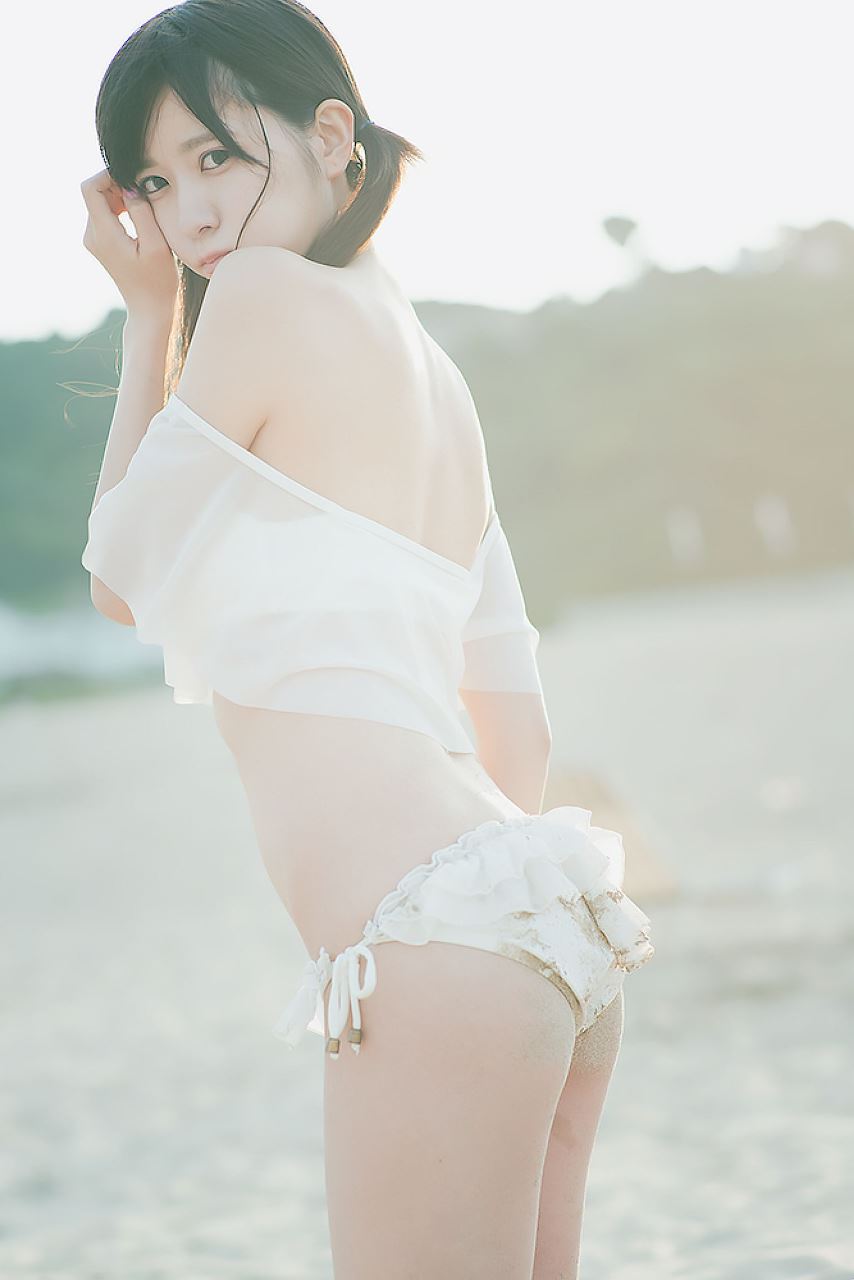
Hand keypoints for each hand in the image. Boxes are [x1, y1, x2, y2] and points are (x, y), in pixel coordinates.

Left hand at [80, 168, 178, 320]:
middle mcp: (92, 235)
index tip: (132, 179)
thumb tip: (130, 187)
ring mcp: (94, 240)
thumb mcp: (156, 245)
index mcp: (104, 234)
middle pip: (95, 193)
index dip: (108, 174)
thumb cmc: (157, 281)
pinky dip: (119, 208)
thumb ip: (142, 212)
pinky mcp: (100, 244)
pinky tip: (139, 218)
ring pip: (99, 203)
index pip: (90, 188)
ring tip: (145, 207)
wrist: (149, 309)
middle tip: (144, 194)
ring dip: (120, 197)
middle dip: (117, 185)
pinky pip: (104, 215)